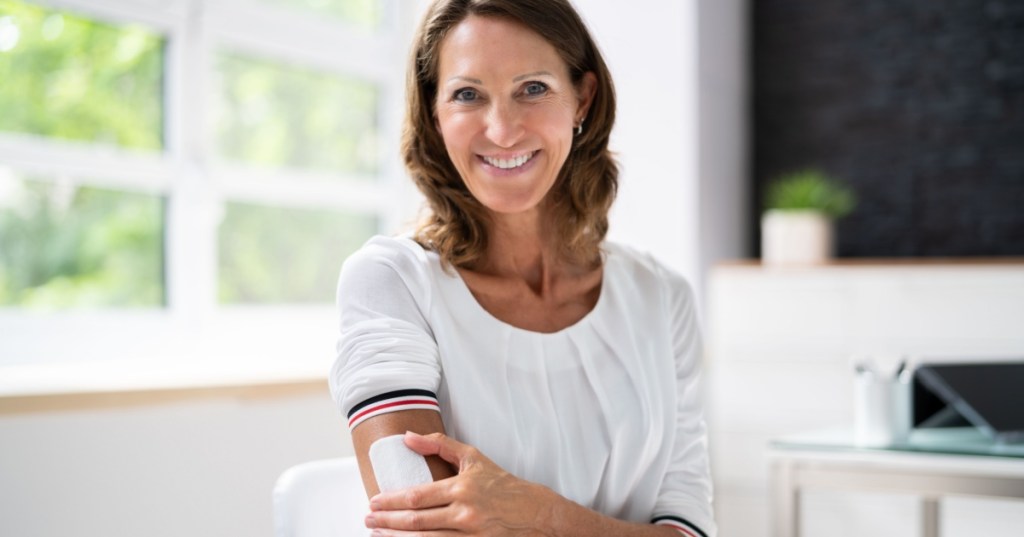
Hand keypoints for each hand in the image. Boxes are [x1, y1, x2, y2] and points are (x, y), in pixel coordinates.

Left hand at [365, 431, 557, 535]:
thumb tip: (408, 437)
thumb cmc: (502, 484)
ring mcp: (469, 535)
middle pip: (415, 521)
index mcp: (461, 488)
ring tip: (378, 534)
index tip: (374, 501)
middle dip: (387, 521)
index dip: (391, 501)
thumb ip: (439, 445)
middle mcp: (464, 513)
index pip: (416, 497)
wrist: (535, 513)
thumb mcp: (473, 458)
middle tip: (368, 519)